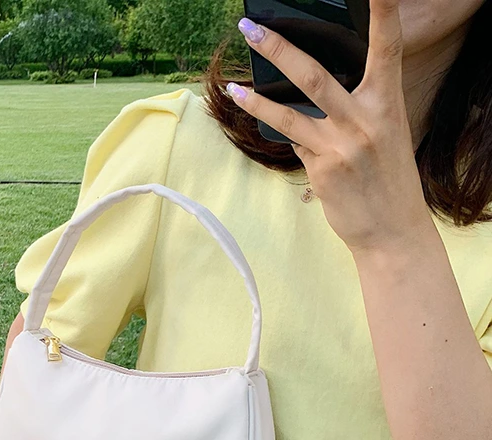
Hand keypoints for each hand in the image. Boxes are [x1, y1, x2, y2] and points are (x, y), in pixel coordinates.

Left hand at [228, 0, 436, 256]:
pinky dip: (288, 140)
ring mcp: (341, 146)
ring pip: (288, 115)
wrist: (392, 231)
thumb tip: (309, 103)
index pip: (387, 49)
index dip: (384, 14)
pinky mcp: (322, 170)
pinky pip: (294, 146)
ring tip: (234, 88)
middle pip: (314, 75)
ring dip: (256, 101)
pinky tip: (287, 138)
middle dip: (279, 48)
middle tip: (249, 27)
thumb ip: (354, 113)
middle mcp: (365, 120)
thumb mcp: (383, 136)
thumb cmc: (387, 181)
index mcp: (387, 103)